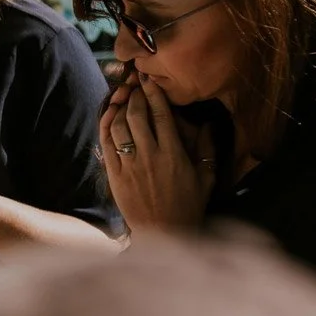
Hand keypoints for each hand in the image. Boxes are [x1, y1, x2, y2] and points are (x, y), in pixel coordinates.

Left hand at [100, 76, 212, 232]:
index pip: (162, 116)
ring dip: (118, 107)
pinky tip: (109, 115)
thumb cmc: (188, 206)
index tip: (149, 81)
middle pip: (137, 116)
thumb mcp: (206, 178)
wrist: (164, 234)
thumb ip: (208, 149)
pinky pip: (107, 144)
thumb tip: (208, 125)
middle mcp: (150, 157)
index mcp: (174, 154)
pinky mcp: (115, 176)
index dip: (154, 94)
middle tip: (134, 84)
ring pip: (119, 127)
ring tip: (121, 96)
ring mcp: (130, 166)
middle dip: (134, 95)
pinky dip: (106, 126)